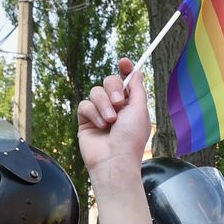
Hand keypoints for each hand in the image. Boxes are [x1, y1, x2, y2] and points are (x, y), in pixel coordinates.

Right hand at [77, 58, 150, 175]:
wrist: (113, 161)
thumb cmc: (130, 139)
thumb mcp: (139, 110)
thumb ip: (137, 89)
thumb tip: (137, 72)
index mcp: (131, 104)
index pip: (127, 80)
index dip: (126, 69)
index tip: (124, 62)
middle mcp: (115, 107)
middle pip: (110, 81)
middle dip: (114, 89)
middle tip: (119, 103)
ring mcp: (99, 113)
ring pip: (96, 92)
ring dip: (104, 104)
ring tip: (110, 121)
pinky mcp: (85, 120)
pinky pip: (84, 105)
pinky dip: (93, 113)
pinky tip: (100, 126)